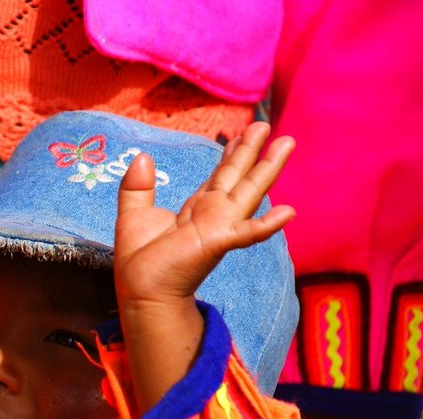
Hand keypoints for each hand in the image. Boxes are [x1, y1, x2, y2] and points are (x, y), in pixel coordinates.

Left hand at [114, 122, 295, 310]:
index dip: (230, 154)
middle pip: (237, 176)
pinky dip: (267, 224)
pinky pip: (246, 232)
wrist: (140, 290)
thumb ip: (137, 186)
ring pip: (249, 191)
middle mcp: (213, 214)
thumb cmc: (139, 260)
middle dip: (252, 150)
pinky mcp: (217, 242)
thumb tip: (142, 156)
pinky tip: (289, 212)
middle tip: (266, 123)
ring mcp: (220, 227)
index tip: (241, 133)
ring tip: (288, 142)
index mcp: (196, 209)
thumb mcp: (133, 214)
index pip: (218, 176)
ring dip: (269, 168)